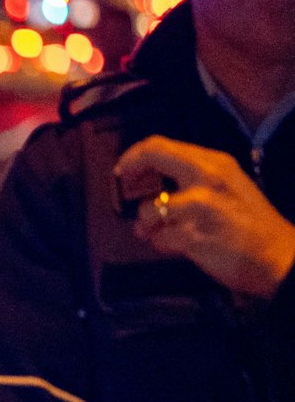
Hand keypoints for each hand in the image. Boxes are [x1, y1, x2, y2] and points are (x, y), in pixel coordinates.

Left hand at [117, 135, 294, 301]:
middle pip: (153, 157)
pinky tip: (178, 246)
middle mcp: (207, 177)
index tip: (123, 168)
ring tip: (161, 232)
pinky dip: (162, 244)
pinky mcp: (193, 235)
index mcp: (215, 163)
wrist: (278, 256)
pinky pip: (158, 238)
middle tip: (122, 186)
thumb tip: (154, 185)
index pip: (162, 144)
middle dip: (129, 171)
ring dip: (148, 225)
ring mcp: (199, 206)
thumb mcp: (227, 187)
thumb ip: (193, 180)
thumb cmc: (251, 224)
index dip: (135, 154)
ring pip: (148, 209)